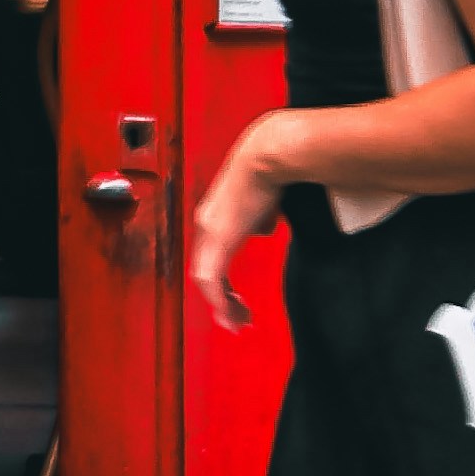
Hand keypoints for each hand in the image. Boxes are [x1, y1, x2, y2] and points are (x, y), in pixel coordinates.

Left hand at [187, 125, 294, 325]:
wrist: (268, 154)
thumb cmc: (270, 165)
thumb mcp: (264, 197)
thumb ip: (261, 214)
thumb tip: (265, 225)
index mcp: (215, 213)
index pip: (210, 253)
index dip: (220, 277)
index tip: (234, 294)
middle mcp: (207, 222)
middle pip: (204, 270)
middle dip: (220, 298)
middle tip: (234, 317)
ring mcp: (211, 231)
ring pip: (205, 280)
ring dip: (222, 304)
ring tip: (237, 321)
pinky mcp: (220, 239)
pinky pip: (212, 280)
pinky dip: (221, 301)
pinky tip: (233, 313)